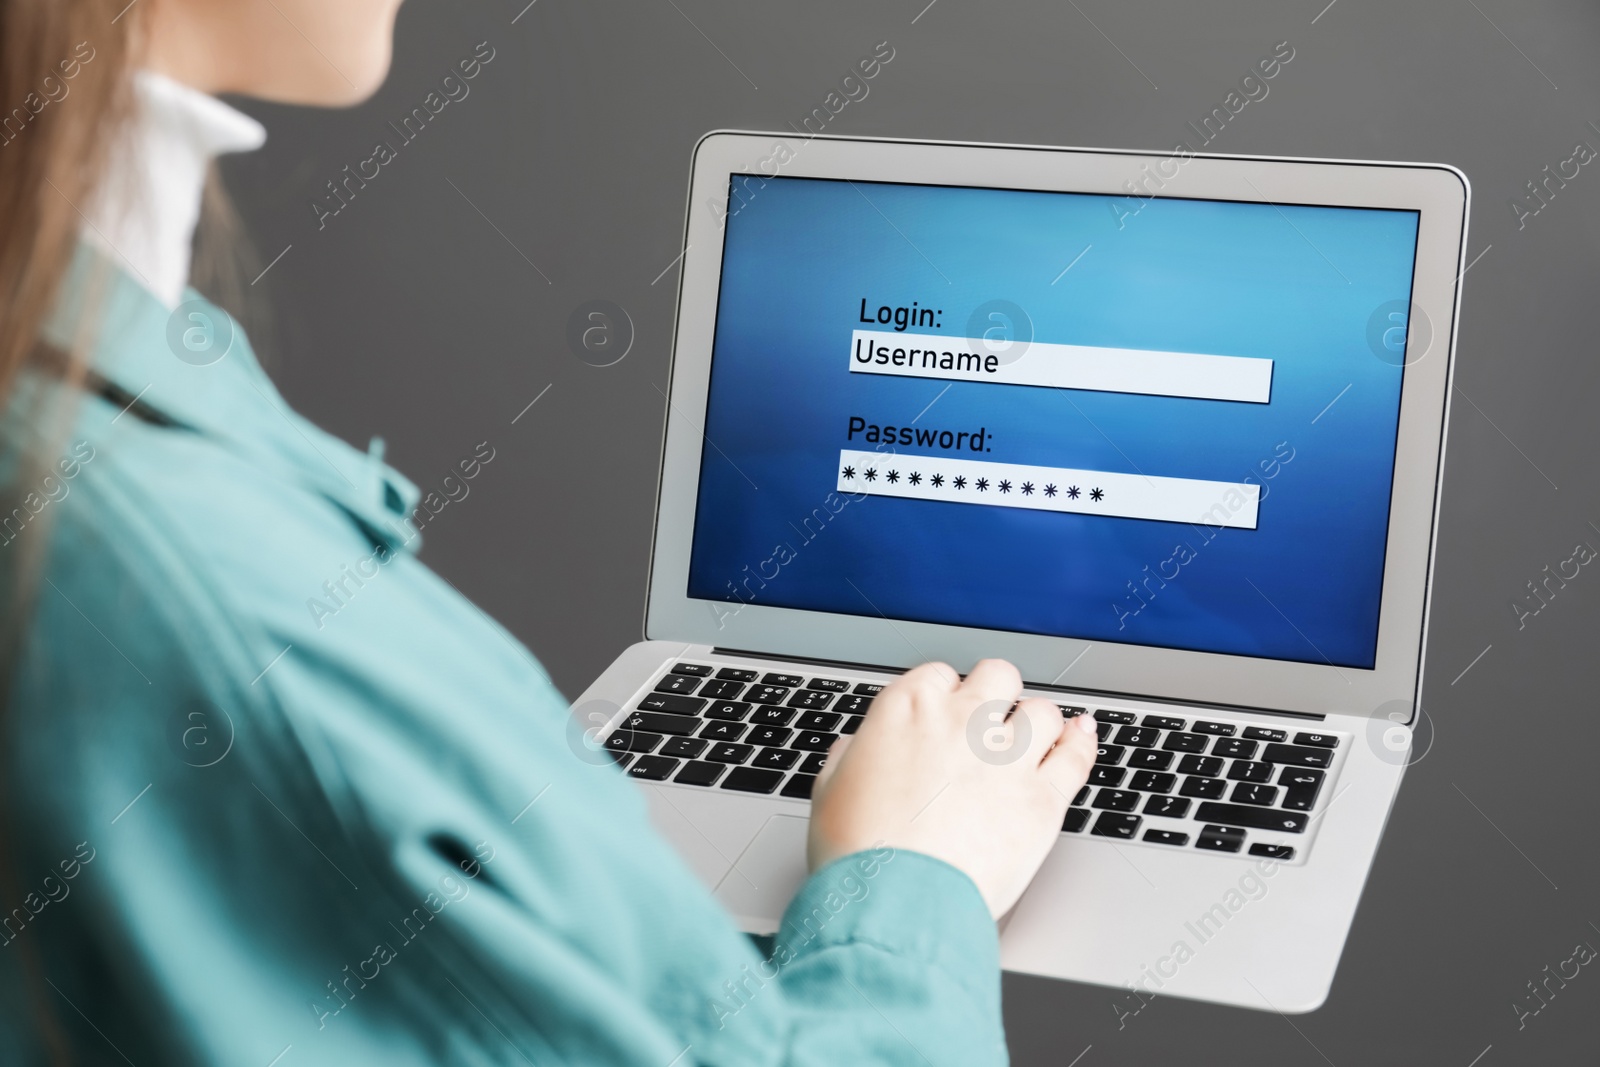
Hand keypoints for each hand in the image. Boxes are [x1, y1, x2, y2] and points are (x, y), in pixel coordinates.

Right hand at [806, 659, 1098, 917]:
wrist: (896, 901)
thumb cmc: (859, 853)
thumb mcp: (831, 791)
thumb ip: (851, 757)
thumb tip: (858, 748)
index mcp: (908, 710)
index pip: (938, 675)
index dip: (944, 695)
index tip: (944, 714)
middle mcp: (962, 722)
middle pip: (997, 677)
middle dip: (995, 694)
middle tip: (990, 719)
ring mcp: (1008, 758)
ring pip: (1041, 711)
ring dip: (1036, 720)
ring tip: (1034, 735)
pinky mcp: (1042, 799)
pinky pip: (1076, 755)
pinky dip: (1081, 741)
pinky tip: (1081, 734)